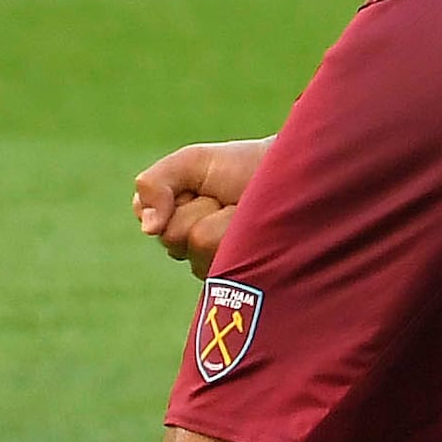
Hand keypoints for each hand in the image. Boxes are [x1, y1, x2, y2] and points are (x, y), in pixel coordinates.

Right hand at [131, 138, 271, 274]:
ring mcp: (219, 268)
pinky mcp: (244, 280)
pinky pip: (226, 255)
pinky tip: (256, 228)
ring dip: (224, 218)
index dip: (173, 198)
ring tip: (243, 209)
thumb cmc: (244, 166)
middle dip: (200, 207)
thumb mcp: (192, 162)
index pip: (153, 224)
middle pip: (173, 236)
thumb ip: (155, 184)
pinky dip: (241, 231)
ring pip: (200, 244)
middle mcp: (195, 251)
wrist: (293, 173)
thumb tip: (148, 229)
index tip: (201, 185)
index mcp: (178, 224)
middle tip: (225, 196)